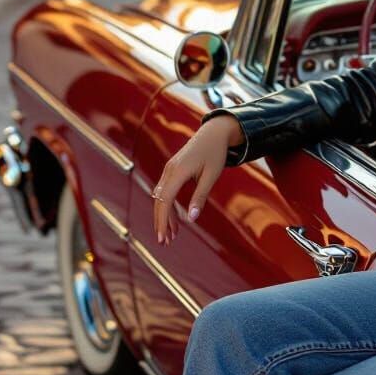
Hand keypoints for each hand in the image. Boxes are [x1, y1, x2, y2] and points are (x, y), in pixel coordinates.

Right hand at [151, 115, 238, 244]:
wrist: (214, 132)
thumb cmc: (215, 153)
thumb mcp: (211, 175)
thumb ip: (200, 196)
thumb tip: (192, 219)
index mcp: (178, 172)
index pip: (164, 201)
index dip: (162, 221)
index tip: (163, 238)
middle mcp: (169, 170)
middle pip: (159, 201)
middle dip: (161, 222)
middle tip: (165, 242)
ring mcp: (169, 169)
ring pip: (161, 197)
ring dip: (165, 216)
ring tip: (172, 235)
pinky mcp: (173, 170)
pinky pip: (166, 191)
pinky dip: (168, 205)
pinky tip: (174, 218)